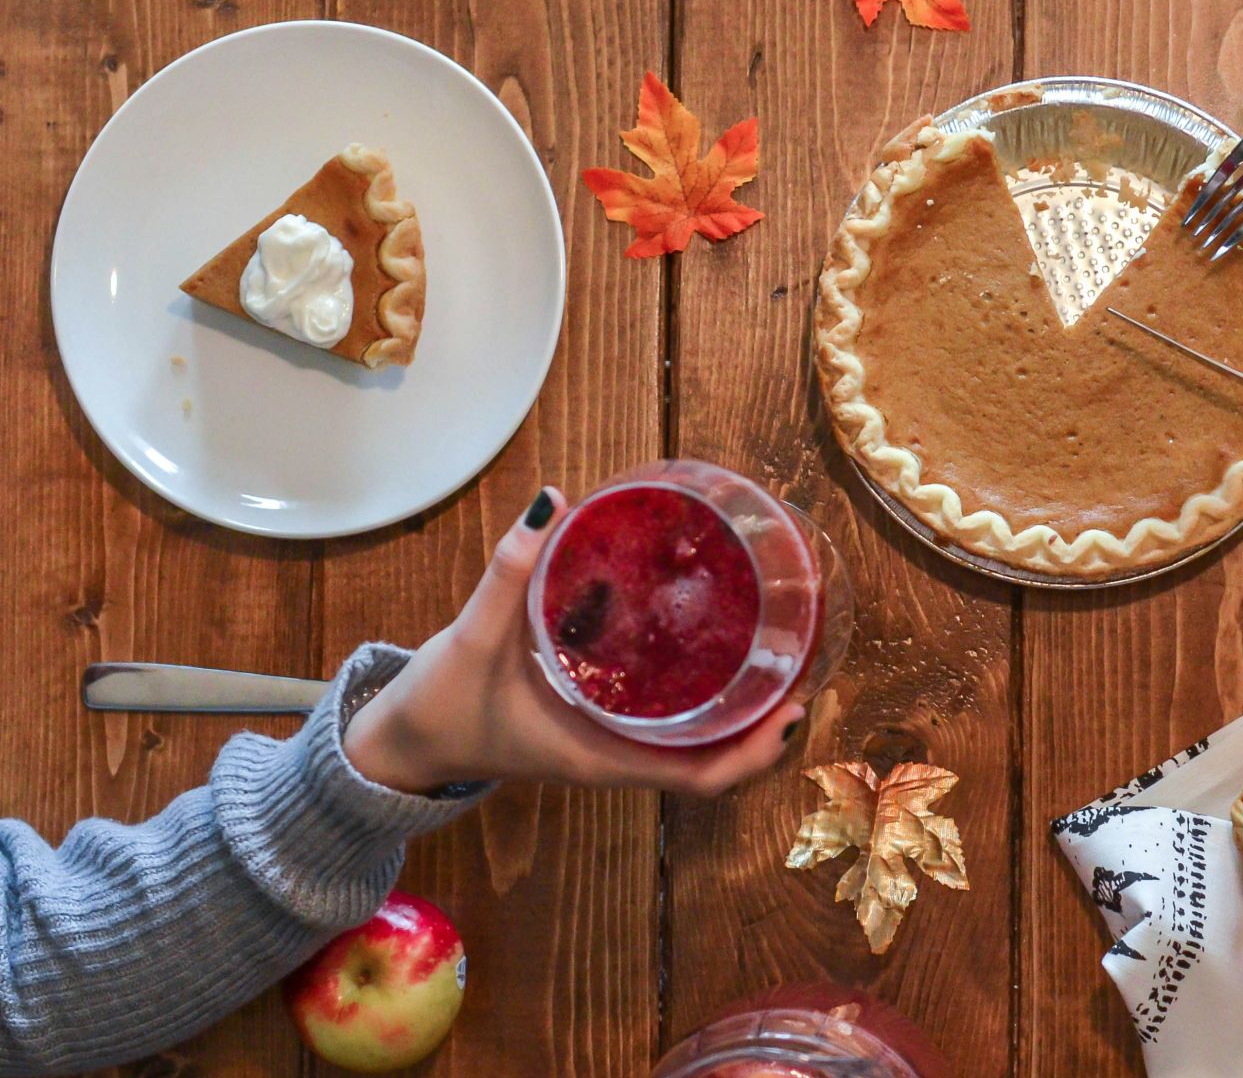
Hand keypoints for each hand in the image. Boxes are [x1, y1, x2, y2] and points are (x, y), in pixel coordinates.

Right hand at [342, 488, 802, 795]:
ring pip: (695, 739)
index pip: (701, 777)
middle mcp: (617, 756)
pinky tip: (708, 642)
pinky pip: (664, 717)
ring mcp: (610, 743)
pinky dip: (697, 691)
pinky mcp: (597, 722)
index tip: (793, 708)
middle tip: (802, 661)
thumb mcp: (472, 640)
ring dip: (739, 707)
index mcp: (602, 757)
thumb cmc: (440, 706)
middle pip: (716, 757)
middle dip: (764, 722)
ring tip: (775, 648)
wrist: (402, 744)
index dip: (755, 751)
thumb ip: (510, 572)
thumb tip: (549, 502)